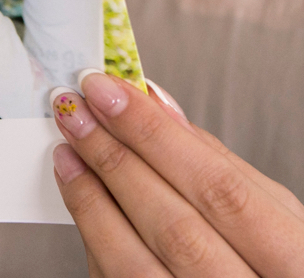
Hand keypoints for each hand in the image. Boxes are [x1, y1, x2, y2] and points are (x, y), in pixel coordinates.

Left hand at [51, 71, 303, 277]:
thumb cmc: (268, 261)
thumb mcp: (272, 213)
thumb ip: (218, 164)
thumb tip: (156, 103)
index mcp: (293, 263)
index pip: (219, 189)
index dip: (157, 136)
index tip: (110, 92)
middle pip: (173, 225)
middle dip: (117, 158)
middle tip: (78, 109)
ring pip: (135, 260)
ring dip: (93, 192)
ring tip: (68, 144)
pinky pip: (114, 277)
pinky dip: (89, 227)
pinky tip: (74, 185)